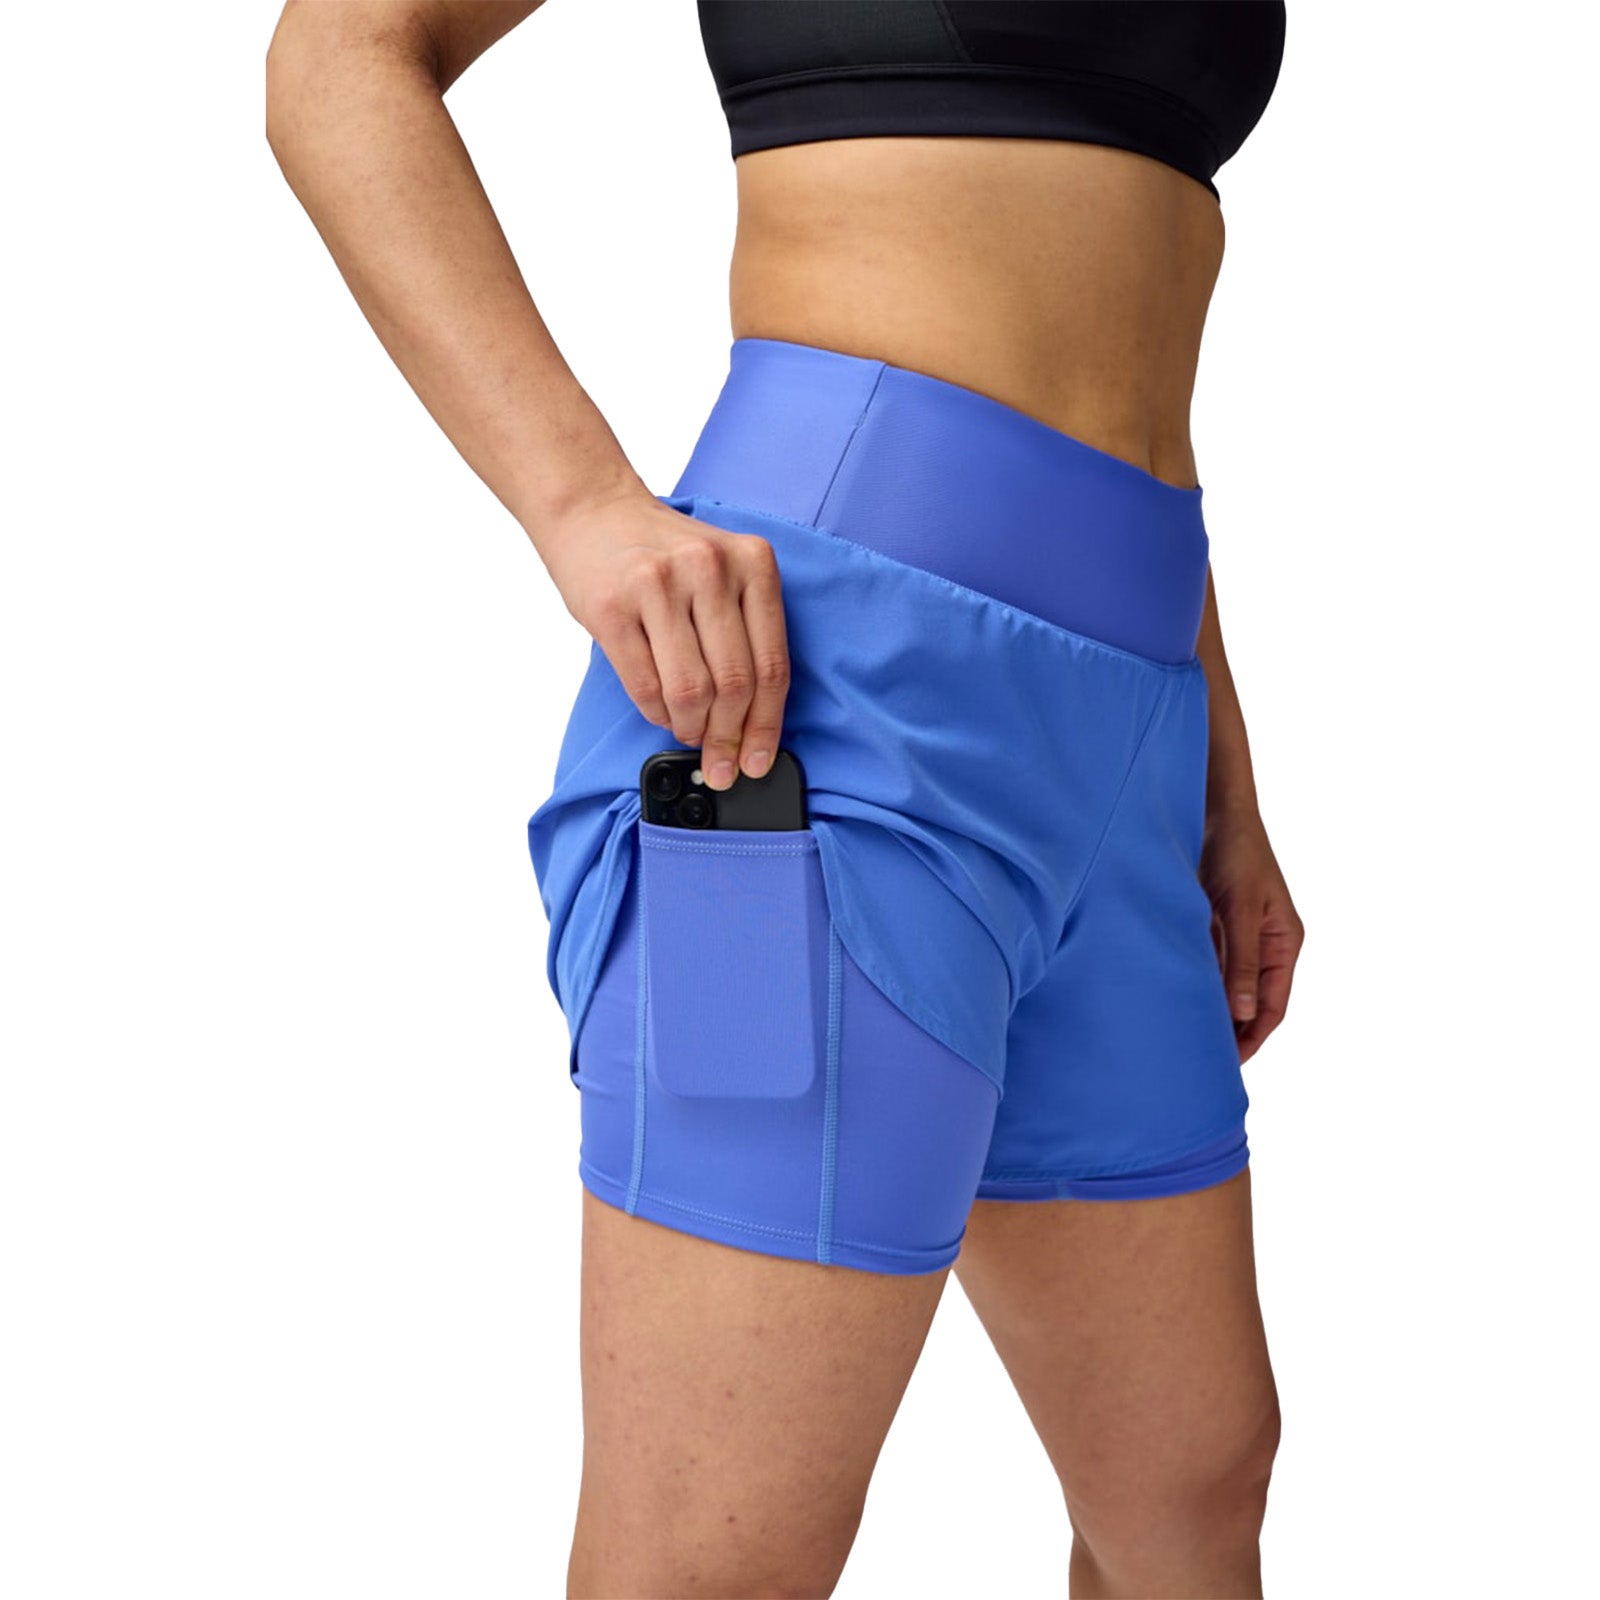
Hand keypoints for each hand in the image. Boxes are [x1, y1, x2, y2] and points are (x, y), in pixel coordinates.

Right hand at [542, 490, 790, 789]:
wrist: (593, 509)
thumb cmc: (662, 553)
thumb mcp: (723, 572)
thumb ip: (744, 631)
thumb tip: (752, 722)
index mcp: (753, 562)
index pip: (772, 665)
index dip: (767, 726)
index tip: (759, 760)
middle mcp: (710, 570)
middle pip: (735, 684)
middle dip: (729, 738)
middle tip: (721, 763)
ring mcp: (658, 585)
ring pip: (691, 692)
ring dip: (692, 729)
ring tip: (689, 733)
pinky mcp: (611, 606)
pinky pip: (645, 686)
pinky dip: (657, 714)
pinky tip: (661, 712)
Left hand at [1198, 805, 1305, 1063]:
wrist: (1212, 808)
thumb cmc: (1235, 850)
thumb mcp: (1239, 907)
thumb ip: (1240, 960)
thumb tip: (1243, 1013)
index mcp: (1283, 943)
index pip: (1272, 1006)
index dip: (1252, 1038)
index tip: (1228, 1064)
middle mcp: (1263, 945)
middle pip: (1249, 1002)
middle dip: (1229, 1032)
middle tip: (1198, 1062)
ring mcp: (1237, 935)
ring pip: (1224, 986)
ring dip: (1208, 1009)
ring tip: (1182, 1039)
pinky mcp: (1211, 924)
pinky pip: (1204, 965)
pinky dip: (1192, 983)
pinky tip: (1170, 1000)